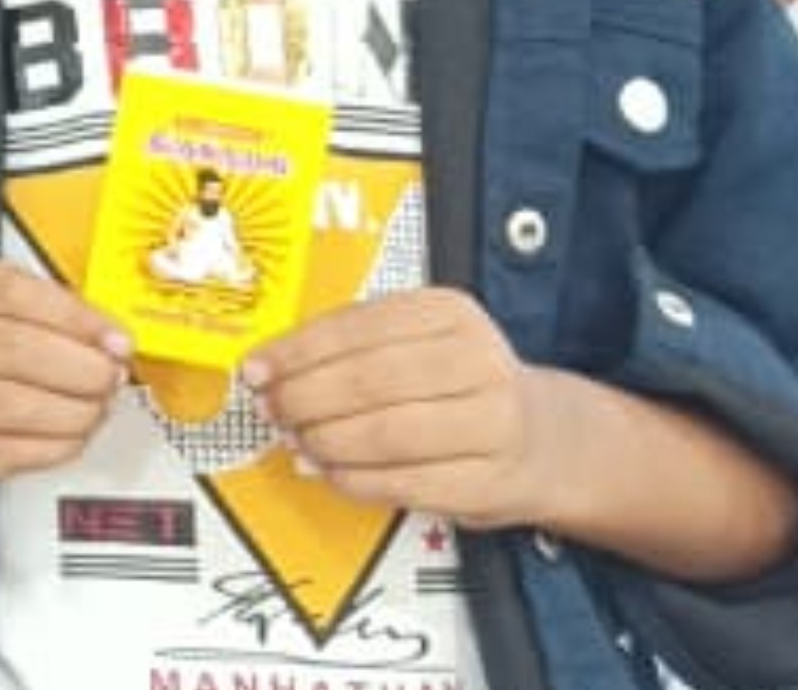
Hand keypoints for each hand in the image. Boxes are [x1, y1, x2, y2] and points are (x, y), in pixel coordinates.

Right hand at [0, 257, 130, 482]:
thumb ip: (45, 309)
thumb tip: (109, 340)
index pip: (13, 293)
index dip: (75, 318)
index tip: (117, 339)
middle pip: (15, 351)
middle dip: (81, 369)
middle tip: (110, 378)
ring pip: (13, 406)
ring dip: (73, 412)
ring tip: (96, 408)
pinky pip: (3, 451)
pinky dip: (51, 447)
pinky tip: (70, 437)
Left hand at [245, 291, 546, 526]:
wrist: (540, 437)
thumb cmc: (457, 382)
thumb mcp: (413, 339)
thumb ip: (346, 346)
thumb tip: (270, 371)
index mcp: (449, 313)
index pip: (355, 327)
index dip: (295, 352)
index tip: (256, 370)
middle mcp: (479, 363)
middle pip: (368, 381)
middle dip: (304, 399)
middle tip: (272, 410)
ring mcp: (493, 424)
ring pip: (386, 434)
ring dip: (325, 442)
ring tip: (299, 442)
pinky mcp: (492, 482)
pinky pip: (407, 484)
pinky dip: (356, 480)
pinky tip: (332, 472)